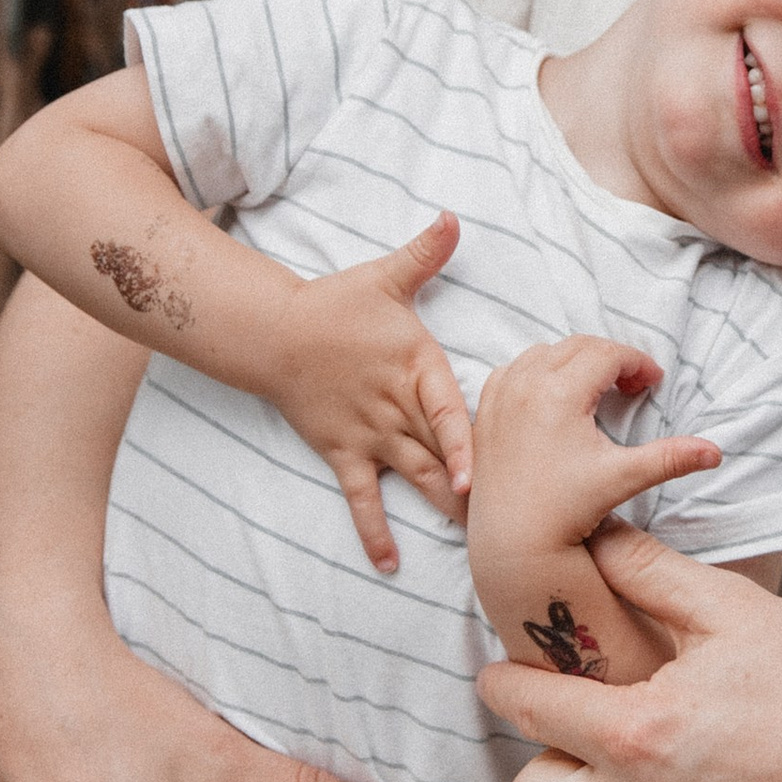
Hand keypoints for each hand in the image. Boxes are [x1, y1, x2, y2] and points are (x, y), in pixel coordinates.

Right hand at [267, 215, 471, 570]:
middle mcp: (394, 406)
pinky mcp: (342, 452)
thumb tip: (452, 217)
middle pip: (438, 451)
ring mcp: (368, 434)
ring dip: (439, 506)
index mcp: (414, 366)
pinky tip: (391, 563)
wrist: (275, 334)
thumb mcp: (385, 277)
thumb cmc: (338, 305)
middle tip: (506, 520)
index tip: (478, 473)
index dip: (461, 441)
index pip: (443, 409)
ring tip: (472, 540)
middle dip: (471, 485)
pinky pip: (360, 498)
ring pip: (411, 476)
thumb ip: (425, 253)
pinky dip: (374, 531)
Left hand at [470, 336, 722, 566]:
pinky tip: (554, 397)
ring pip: (542, 352)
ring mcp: (500, 396)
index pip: (608, 355)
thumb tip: (715, 452)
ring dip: (573, 361)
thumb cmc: (566, 511)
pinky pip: (512, 370)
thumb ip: (670, 458)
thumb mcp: (623, 478)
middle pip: (577, 346)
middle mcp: (525, 385)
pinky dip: (537, 371)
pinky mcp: (484, 412)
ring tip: (597, 389)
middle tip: (632, 385)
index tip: (655, 381)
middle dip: (610, 359)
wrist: (512, 543)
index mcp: (560, 393)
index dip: (638, 363)